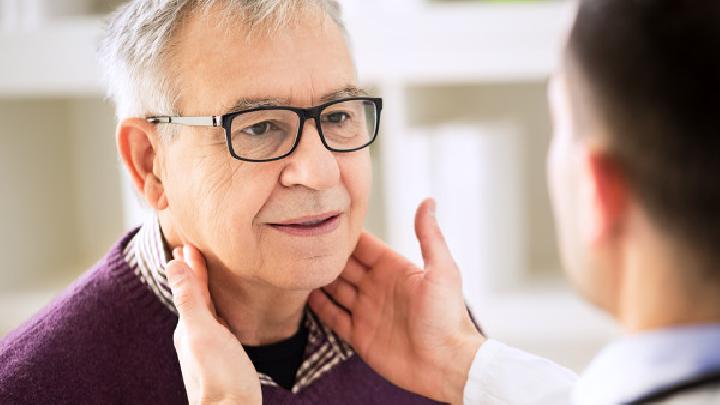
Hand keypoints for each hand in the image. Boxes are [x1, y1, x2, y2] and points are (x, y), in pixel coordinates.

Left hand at [166, 245, 260, 404]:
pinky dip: (218, 308)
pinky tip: (223, 312)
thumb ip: (189, 299)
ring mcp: (209, 348)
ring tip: (205, 272)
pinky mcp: (223, 359)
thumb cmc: (221, 376)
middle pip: (195, 297)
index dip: (191, 265)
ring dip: (204, 289)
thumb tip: (172, 263)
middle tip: (193, 250)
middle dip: (194, 273)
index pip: (189, 287)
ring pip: (205, 310)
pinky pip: (218, 324)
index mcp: (189, 326)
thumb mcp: (203, 332)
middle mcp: (195, 336)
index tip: (190, 242)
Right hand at [308, 198, 484, 404]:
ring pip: (336, 289)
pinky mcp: (360, 336)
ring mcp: (367, 311)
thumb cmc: (449, 317)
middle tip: (301, 240)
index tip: (323, 219)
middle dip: (326, 255)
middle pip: (345, 266)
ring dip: (319, 279)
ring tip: (297, 264)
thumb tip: (428, 200)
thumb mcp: (442, 271)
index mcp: (395, 269)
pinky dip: (320, 308)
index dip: (345, 235)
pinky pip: (335, 318)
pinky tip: (304, 296)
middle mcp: (378, 287)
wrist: (446, 364)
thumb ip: (429, 236)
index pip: (364, 246)